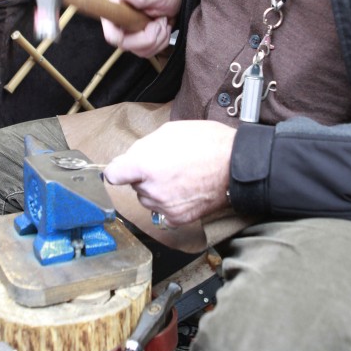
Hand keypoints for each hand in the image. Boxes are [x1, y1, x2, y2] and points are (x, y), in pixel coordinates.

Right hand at [100, 0, 181, 57]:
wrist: (175, 0)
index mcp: (115, 4)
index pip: (109, 29)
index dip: (120, 37)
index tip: (140, 29)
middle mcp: (117, 20)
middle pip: (125, 44)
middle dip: (149, 37)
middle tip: (160, 22)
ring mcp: (127, 32)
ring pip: (139, 51)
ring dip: (157, 39)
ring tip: (162, 23)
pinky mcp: (137, 41)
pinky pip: (147, 52)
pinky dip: (160, 43)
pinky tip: (162, 29)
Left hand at [104, 120, 234, 225]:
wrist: (237, 166)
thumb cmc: (208, 144)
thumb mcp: (170, 131)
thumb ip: (144, 147)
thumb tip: (131, 158)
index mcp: (144, 165)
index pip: (113, 174)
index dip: (119, 169)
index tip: (124, 169)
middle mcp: (151, 190)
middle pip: (134, 185)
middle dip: (144, 175)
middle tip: (167, 164)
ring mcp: (164, 206)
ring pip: (148, 198)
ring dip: (157, 190)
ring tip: (180, 176)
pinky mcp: (177, 218)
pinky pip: (163, 211)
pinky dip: (171, 203)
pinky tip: (185, 190)